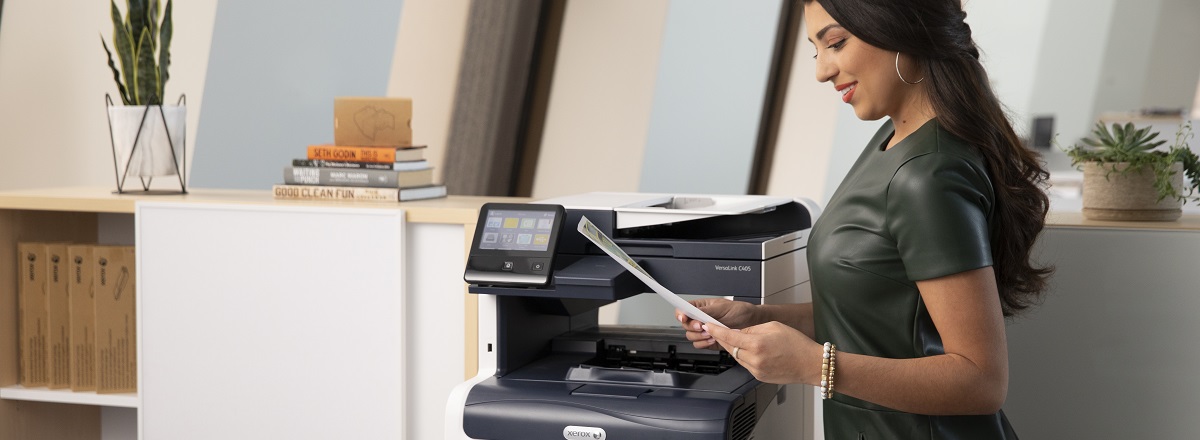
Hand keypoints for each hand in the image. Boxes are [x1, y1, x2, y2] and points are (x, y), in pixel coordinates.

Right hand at [675, 298, 758, 349]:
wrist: (751, 323)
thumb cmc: (739, 311)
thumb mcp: (723, 307)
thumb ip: (707, 310)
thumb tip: (694, 312)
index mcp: (700, 307)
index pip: (683, 309)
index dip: (680, 313)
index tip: (684, 317)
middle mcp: (700, 319)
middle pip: (685, 325)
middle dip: (693, 327)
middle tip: (702, 326)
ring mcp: (704, 330)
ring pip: (691, 336)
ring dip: (699, 336)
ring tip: (711, 334)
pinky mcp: (708, 341)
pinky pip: (699, 345)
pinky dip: (704, 344)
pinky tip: (713, 339)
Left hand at [703, 321, 821, 384]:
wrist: (810, 364)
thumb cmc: (798, 345)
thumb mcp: (774, 326)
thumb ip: (753, 328)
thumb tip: (738, 330)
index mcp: (757, 344)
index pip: (728, 336)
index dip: (715, 331)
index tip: (707, 326)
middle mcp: (754, 359)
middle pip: (729, 347)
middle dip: (723, 338)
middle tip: (719, 331)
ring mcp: (756, 370)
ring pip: (736, 357)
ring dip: (735, 348)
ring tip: (744, 340)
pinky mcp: (759, 377)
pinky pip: (745, 364)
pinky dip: (745, 356)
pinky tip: (753, 351)